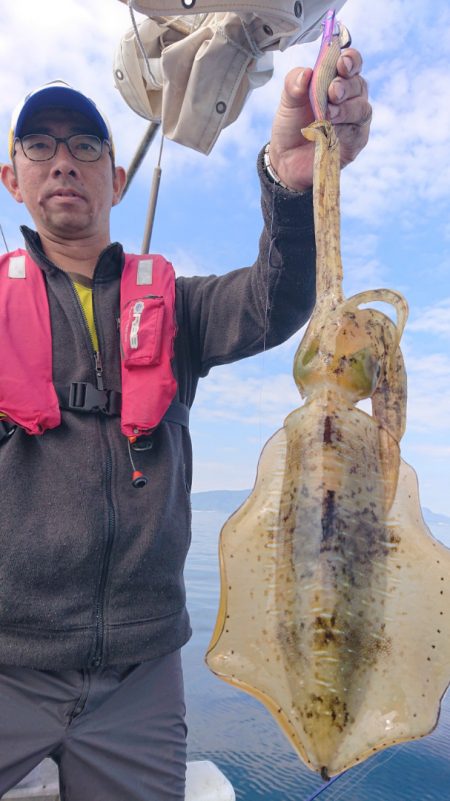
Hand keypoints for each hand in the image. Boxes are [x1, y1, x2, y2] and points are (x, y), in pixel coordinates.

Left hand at [268, 48, 371, 191]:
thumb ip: (294, 83)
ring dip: (346, 109)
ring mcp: (355, 121)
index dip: (351, 60)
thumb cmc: (292, 125)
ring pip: (361, 109)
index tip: (341, 62)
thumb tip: (306, 73)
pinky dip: (344, 130)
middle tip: (332, 91)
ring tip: (328, 114)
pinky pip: (356, 133)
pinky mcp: (355, 142)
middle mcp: (351, 98)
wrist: (286, 158)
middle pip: (358, 85)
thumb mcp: (288, 101)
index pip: (352, 64)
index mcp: (337, 80)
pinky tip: (332, 131)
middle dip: (346, 86)